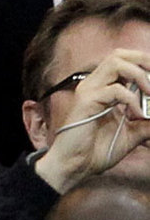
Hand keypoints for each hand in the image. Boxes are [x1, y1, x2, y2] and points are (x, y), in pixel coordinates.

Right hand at [35, 49, 149, 192]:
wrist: (76, 165)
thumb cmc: (97, 149)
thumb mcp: (133, 133)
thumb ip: (148, 122)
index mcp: (103, 88)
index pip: (123, 61)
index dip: (144, 64)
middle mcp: (94, 84)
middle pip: (119, 54)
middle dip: (144, 62)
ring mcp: (89, 91)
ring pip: (115, 64)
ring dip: (139, 76)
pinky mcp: (86, 102)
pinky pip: (114, 90)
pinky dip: (132, 100)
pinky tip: (136, 115)